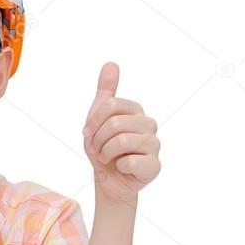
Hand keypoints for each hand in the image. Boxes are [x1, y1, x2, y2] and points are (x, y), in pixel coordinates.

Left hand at [82, 62, 160, 202]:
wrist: (108, 181)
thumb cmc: (103, 148)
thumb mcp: (97, 118)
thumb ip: (106, 91)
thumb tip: (111, 63)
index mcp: (135, 111)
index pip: (110, 104)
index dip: (93, 121)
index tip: (88, 133)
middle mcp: (149, 124)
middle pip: (115, 123)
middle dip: (98, 140)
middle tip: (98, 149)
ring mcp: (154, 145)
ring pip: (122, 141)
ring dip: (105, 153)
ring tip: (108, 158)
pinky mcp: (155, 165)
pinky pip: (131, 161)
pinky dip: (119, 166)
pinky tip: (123, 168)